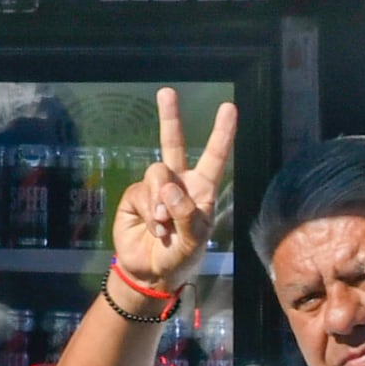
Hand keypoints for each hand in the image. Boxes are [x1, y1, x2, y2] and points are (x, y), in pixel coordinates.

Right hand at [112, 88, 237, 290]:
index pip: (214, 157)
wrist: (151, 273)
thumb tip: (170, 188)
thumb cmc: (182, 257)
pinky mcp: (136, 196)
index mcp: (202, 190)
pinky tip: (155, 229)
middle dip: (170, 117)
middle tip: (167, 92)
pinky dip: (150, 214)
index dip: (221, 133)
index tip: (229, 108)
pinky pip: (143, 193)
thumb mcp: (194, 240)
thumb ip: (186, 215)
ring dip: (162, 201)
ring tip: (164, 226)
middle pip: (173, 144)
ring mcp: (156, 188)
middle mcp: (179, 183)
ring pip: (158, 173)